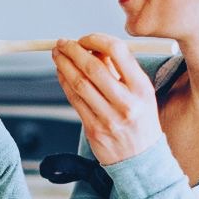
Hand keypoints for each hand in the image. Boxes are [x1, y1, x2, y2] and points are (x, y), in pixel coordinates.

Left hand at [52, 34, 162, 165]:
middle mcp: (126, 102)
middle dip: (73, 51)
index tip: (84, 38)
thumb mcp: (141, 94)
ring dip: (64, 65)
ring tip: (57, 54)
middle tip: (62, 43)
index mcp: (142, 88)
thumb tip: (94, 48)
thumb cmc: (140, 121)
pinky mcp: (94, 130)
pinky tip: (61, 73)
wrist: (141, 160)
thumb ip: (120, 71)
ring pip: (79, 84)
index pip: (118, 52)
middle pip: (93, 68)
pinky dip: (64, 83)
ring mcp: (109, 118)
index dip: (96, 40)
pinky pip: (75, 100)